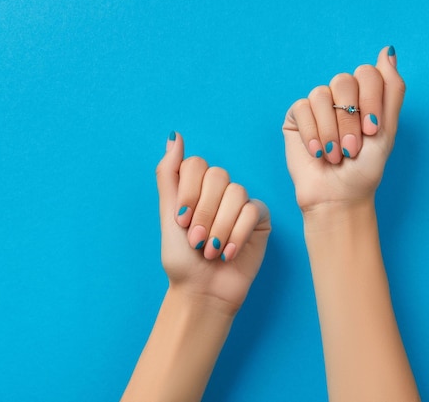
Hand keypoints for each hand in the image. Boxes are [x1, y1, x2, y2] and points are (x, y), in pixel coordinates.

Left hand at [156, 133, 270, 313]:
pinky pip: (253, 211)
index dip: (189, 192)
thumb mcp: (168, 215)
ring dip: (220, 227)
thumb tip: (174, 136)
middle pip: (218, 177)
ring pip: (237, 193)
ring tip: (211, 251)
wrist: (203, 291)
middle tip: (196, 241)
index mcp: (196, 187)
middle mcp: (219, 191)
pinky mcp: (260, 219)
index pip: (197, 164)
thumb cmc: (182, 259)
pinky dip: (238, 234)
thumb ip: (169, 175)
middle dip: (204, 213)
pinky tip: (228, 253)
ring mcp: (241, 203)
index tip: (181, 220)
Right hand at [282, 47, 404, 211]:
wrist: (339, 196)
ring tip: (335, 155)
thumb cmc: (364, 169)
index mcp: (365, 96)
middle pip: (343, 81)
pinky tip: (317, 153)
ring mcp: (318, 105)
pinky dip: (312, 134)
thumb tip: (387, 50)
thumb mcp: (387, 130)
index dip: (370, 102)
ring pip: (321, 95)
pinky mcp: (296, 117)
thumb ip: (392, 89)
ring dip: (330, 132)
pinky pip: (302, 108)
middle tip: (352, 149)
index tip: (372, 131)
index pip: (368, 74)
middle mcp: (341, 96)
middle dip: (349, 120)